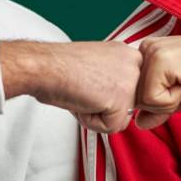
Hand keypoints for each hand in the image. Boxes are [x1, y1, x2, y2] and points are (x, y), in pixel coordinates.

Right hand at [0, 41, 141, 133]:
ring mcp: (131, 81)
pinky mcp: (123, 100)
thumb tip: (117, 100)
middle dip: (104, 106)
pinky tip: (82, 101)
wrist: (46, 66)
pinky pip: (110, 127)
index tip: (90, 83)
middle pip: (128, 104)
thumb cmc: (60, 66)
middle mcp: (134, 63)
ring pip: (119, 117)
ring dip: (98, 114)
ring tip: (83, 94)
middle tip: (85, 89)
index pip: (129, 89)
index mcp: (127, 53)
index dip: (106, 94)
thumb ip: (112, 79)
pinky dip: (91, 121)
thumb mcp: (96, 66)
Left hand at [135, 35, 180, 129]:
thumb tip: (139, 123)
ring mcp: (151, 52)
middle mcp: (145, 48)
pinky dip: (173, 99)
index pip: (138, 93)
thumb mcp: (180, 97)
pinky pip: (153, 100)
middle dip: (164, 102)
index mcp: (148, 52)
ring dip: (170, 101)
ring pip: (143, 100)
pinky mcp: (159, 60)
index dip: (161, 101)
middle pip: (137, 98)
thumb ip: (158, 109)